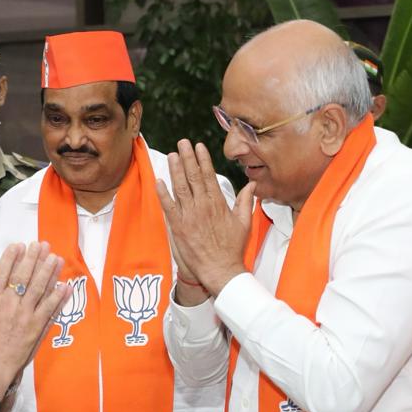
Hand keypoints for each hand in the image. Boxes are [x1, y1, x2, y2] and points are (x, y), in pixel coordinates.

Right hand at [0, 242, 69, 395]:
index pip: (3, 272)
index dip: (12, 257)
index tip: (19, 245)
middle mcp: (10, 303)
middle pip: (24, 275)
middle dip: (34, 258)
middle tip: (41, 245)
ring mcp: (25, 315)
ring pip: (39, 288)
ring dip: (49, 271)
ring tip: (56, 258)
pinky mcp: (36, 328)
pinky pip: (50, 309)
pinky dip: (59, 297)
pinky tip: (65, 286)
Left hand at [156, 139, 254, 296]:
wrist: (221, 269)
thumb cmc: (232, 248)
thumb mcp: (244, 222)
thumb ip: (246, 201)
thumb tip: (252, 185)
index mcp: (218, 203)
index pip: (209, 176)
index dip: (203, 160)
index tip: (198, 146)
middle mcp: (203, 206)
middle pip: (194, 177)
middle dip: (187, 158)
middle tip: (182, 142)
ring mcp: (190, 216)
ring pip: (181, 188)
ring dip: (175, 170)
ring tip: (172, 155)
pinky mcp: (179, 227)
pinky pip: (169, 207)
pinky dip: (163, 194)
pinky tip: (159, 182)